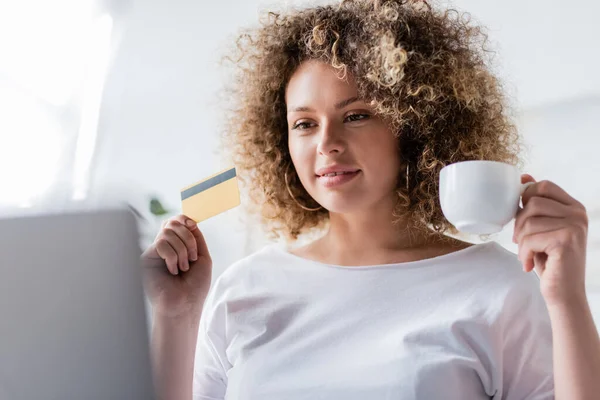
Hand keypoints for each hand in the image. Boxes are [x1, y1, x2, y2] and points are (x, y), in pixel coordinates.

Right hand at [141, 214, 211, 317]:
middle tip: (192, 258)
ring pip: (167, 233)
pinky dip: (172, 256)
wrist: (185, 305)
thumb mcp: (202, 258)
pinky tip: (173, 270)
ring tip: (183, 268)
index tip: (192, 225)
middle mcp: (164, 247)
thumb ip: (196, 238)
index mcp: (177, 246)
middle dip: (188, 238)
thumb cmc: (195, 287)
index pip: (175, 222)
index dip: (183, 219)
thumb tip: (190, 221)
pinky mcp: (146, 259)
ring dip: (182, 250)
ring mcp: (154, 253)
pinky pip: (160, 244)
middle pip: (172, 224)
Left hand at [513, 174, 588, 306]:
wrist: (564, 294)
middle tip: (522, 242)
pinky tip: (530, 264)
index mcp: (574, 207)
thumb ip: (536, 204)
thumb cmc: (550, 261)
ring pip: (528, 221)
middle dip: (520, 224)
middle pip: (532, 203)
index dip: (525, 200)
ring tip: (528, 255)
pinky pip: (529, 239)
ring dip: (520, 242)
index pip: (543, 185)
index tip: (523, 222)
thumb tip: (524, 176)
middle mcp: (578, 214)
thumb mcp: (541, 228)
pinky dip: (523, 254)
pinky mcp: (566, 241)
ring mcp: (574, 226)